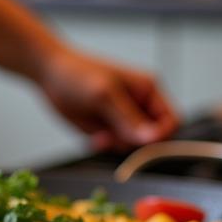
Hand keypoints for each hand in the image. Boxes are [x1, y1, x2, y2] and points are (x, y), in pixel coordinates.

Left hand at [38, 47, 178, 149]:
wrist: (49, 74)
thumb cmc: (78, 74)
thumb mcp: (104, 95)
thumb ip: (128, 118)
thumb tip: (151, 138)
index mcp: (148, 91)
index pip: (172, 121)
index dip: (161, 136)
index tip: (141, 143)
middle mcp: (140, 106)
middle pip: (153, 139)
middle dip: (132, 142)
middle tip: (111, 135)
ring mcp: (124, 118)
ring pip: (133, 146)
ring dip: (116, 144)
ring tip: (99, 133)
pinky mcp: (109, 128)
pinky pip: (115, 147)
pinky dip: (105, 146)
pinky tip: (94, 136)